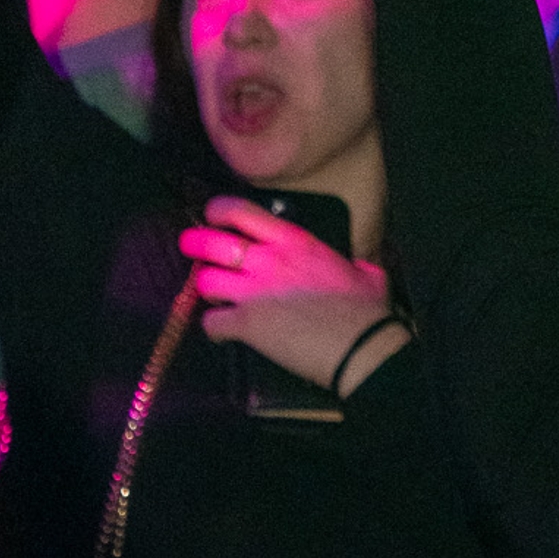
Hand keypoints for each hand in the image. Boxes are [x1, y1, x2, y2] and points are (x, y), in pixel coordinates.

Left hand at [179, 196, 402, 392]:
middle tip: (191, 248)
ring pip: (205, 281)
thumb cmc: (367, 311)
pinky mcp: (247, 325)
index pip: (240, 211)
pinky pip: (211, 322)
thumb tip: (360, 268)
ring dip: (206, 289)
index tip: (212, 216)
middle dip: (195, 244)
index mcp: (294, 241)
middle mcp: (268, 260)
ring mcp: (254, 292)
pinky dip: (213, 328)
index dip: (218, 211)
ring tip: (214, 296)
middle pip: (211, 242)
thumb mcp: (367, 273)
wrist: (362, 346)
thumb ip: (355, 264)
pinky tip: (223, 332)